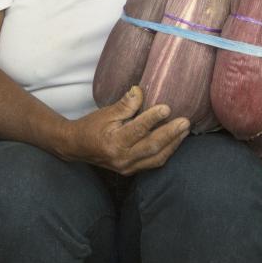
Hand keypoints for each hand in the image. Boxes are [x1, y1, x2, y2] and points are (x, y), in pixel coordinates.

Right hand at [61, 88, 189, 174]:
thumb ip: (125, 104)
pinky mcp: (131, 171)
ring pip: (156, 158)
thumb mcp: (106, 113)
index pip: (138, 130)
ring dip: (173, 144)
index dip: (153, 118)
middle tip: (185, 122)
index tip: (167, 108)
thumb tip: (140, 91)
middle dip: (171, 134)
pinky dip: (166, 152)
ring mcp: (127, 167)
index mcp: (114, 143)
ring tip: (184, 131)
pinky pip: (153, 163)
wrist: (76, 147)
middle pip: (152, 147)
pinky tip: (175, 141)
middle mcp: (122, 158)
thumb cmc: (91, 127)